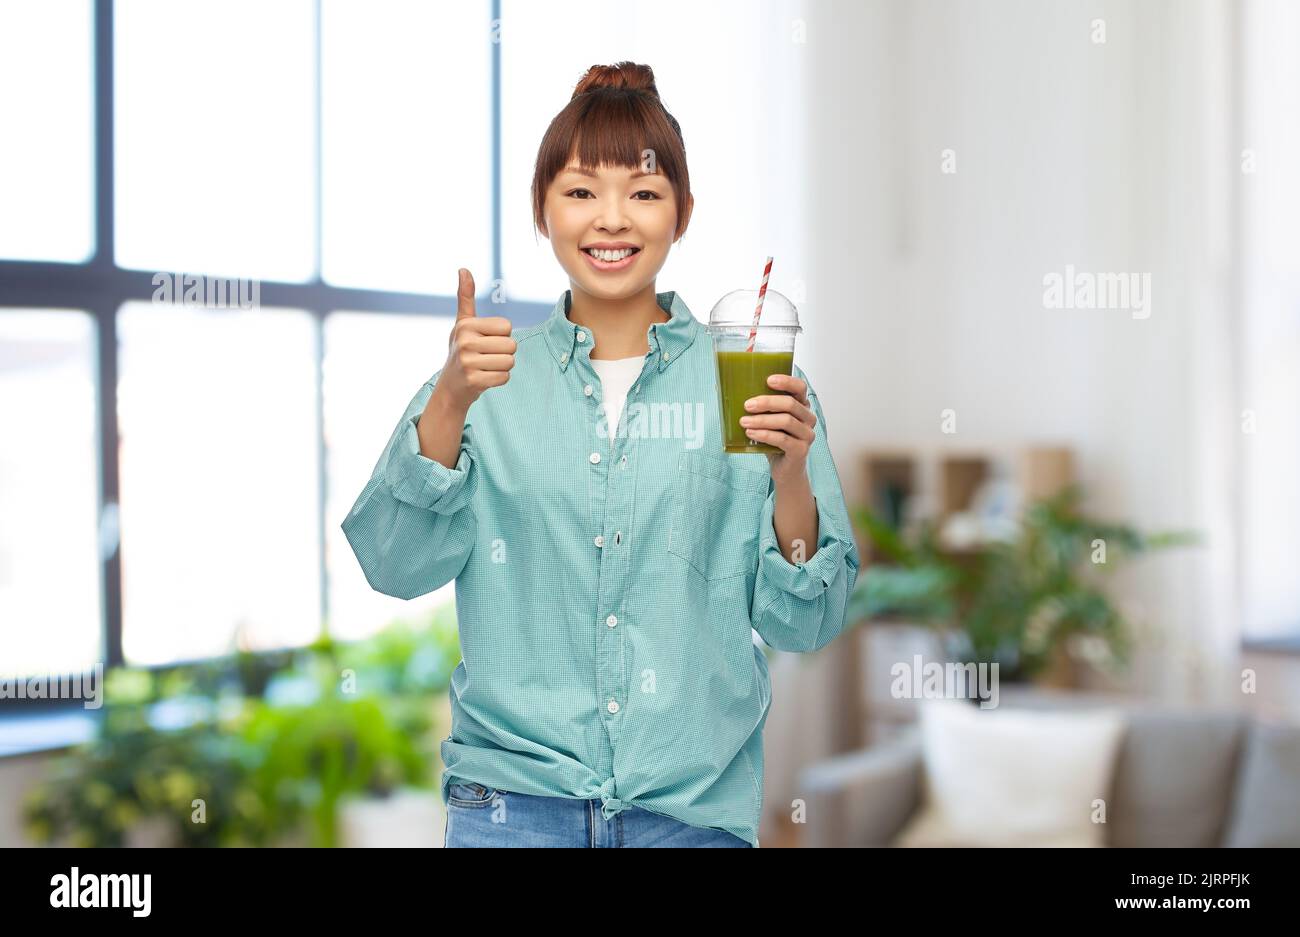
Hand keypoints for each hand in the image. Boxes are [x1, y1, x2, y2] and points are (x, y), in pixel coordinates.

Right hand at [435, 269, 516, 410]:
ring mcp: (468, 362)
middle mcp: (465, 341)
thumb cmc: (462, 350)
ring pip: (510, 362)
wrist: (451, 386)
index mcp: (466, 325)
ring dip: (502, 367)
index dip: (502, 336)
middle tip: (486, 357)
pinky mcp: (474, 380)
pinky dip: (499, 380)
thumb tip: (463, 269)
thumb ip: (465, 297)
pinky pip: (505, 377)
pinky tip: (484, 378)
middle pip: (511, 345)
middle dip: (504, 353)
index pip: (507, 327)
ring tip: (485, 367)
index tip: (485, 342)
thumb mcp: (462, 323)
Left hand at [740, 373, 815, 483]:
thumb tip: (720, 387)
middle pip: (790, 403)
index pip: (799, 387)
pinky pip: (782, 439)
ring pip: (786, 421)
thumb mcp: (767, 420)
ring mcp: (807, 435)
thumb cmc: (774, 441)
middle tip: (747, 405)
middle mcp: (808, 418)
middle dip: (767, 402)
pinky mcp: (801, 450)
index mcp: (801, 405)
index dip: (786, 381)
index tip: (768, 380)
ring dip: (762, 420)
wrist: (784, 469)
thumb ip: (756, 405)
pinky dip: (765, 435)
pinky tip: (751, 433)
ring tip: (744, 421)